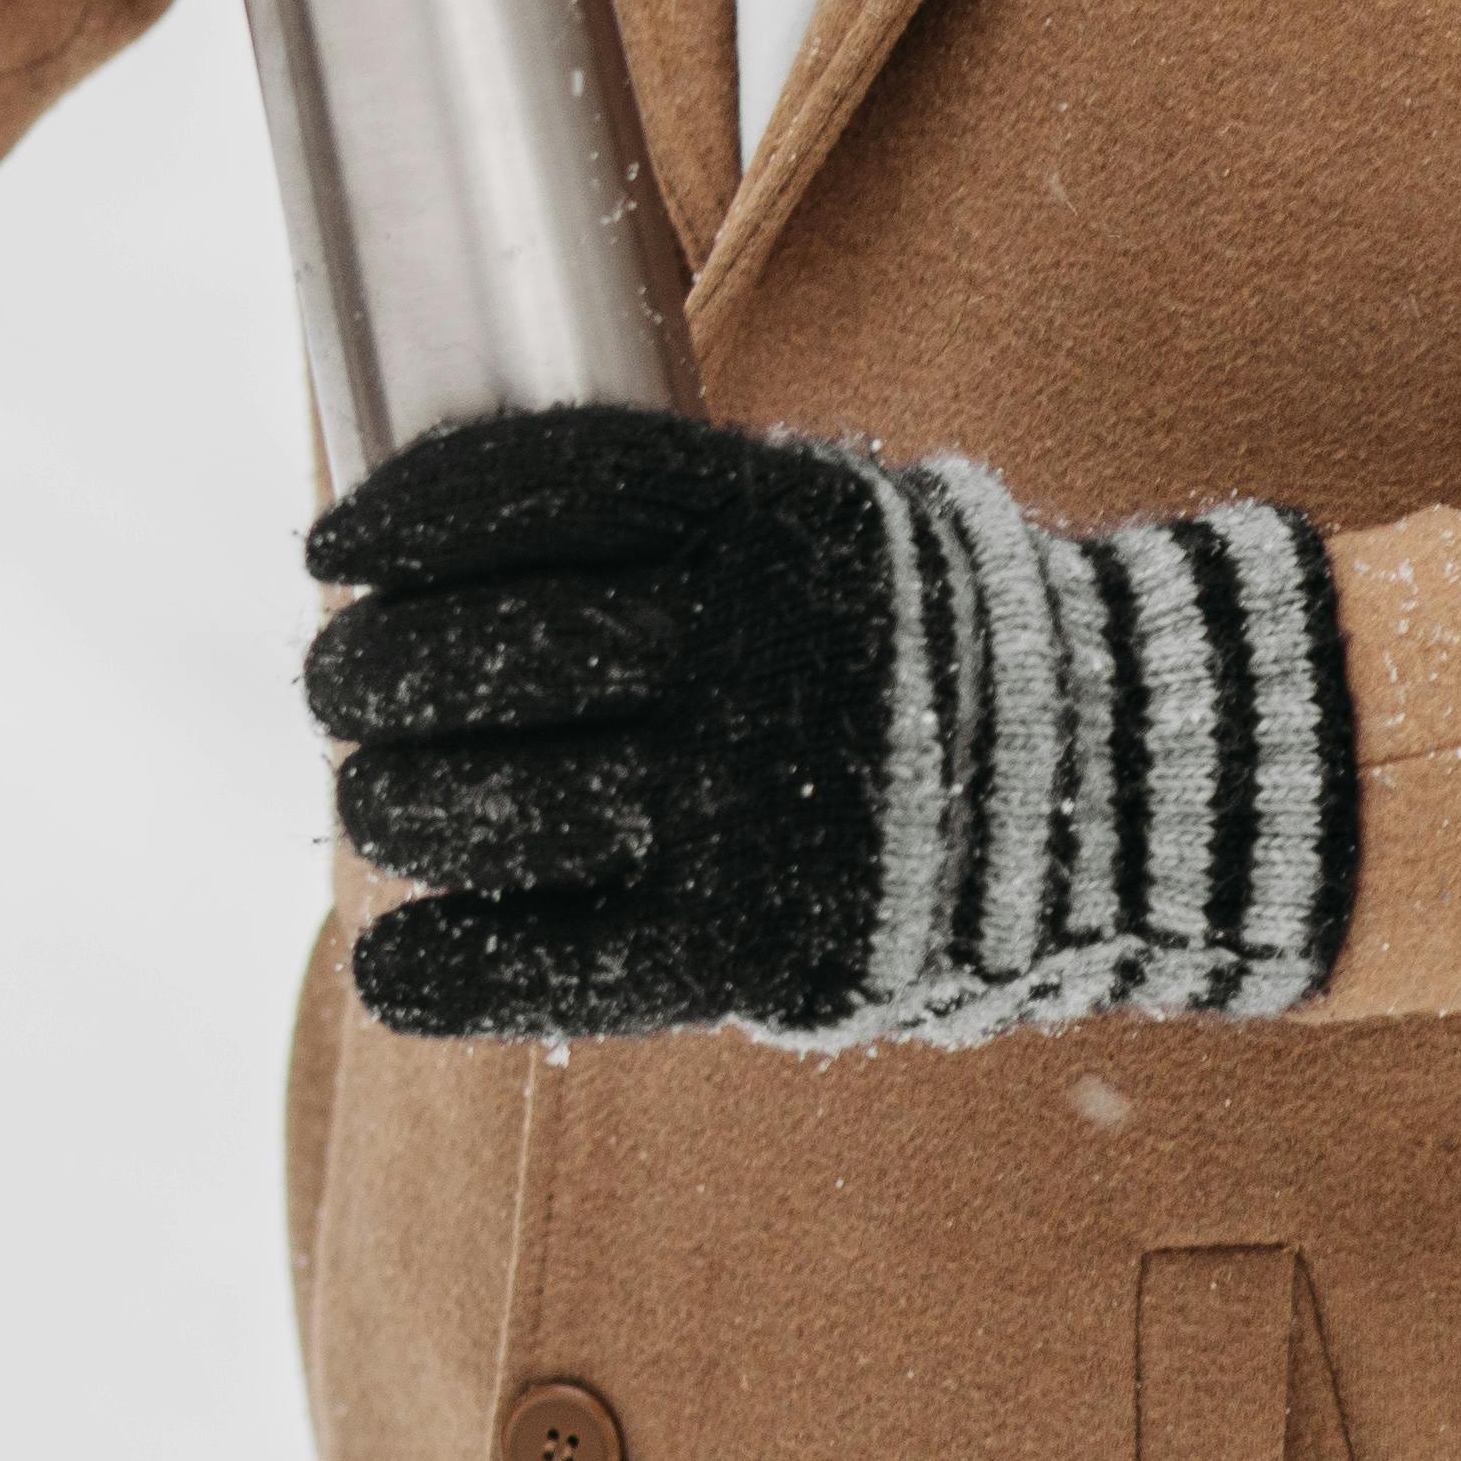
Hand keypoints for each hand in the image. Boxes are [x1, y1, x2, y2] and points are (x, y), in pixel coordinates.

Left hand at [301, 404, 1356, 1047]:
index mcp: (759, 526)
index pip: (527, 491)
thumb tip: (428, 525)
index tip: (333, 552)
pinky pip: (547, 967)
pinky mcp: (755, 946)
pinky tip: (394, 961)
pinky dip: (440, 969)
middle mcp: (748, 655)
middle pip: (483, 653)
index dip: (402, 518)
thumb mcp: (818, 519)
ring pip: (487, 809)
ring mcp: (750, 806)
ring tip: (377, 795)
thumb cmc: (910, 637)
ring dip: (391, 805)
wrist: (1128, 781)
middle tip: (344, 682)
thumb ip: (661, 516)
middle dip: (371, 670)